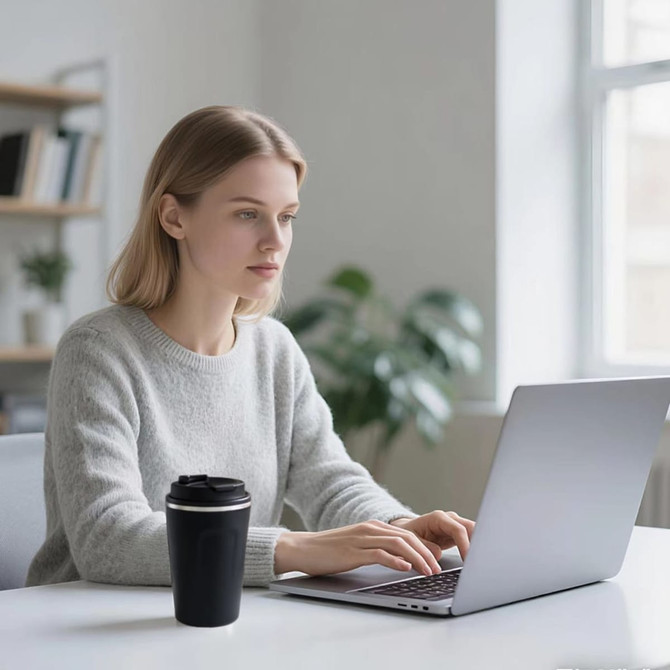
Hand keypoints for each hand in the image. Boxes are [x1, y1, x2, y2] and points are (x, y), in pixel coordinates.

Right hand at [274, 520, 445, 576]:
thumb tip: (403, 561)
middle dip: (426, 553)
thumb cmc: (331, 551)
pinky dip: (395, 560)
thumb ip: (379, 549)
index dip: (426, 546)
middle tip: (438, 568)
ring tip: (428, 571)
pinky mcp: (353, 551)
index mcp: (374, 527)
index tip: (438, 559)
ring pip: (398, 544)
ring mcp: (362, 539)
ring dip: (417, 558)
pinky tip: (406, 568)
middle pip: (407, 537)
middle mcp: (370, 529)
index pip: (407, 534)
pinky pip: (379, 554)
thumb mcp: (359, 547)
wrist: (303, 548)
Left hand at [390, 510, 474, 560]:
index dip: (466, 545)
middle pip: (470, 528)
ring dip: (478, 546)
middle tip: (479, 562)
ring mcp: (455, 525)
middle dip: (477, 544)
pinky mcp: (457, 533)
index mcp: (438, 518)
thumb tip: (437, 555)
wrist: (406, 531)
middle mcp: (449, 519)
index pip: (458, 529)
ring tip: (481, 562)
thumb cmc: (407, 535)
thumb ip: (424, 547)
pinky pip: (471, 538)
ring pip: (474, 532)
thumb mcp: (411, 542)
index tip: (469, 560)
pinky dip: (475, 548)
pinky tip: (477, 559)